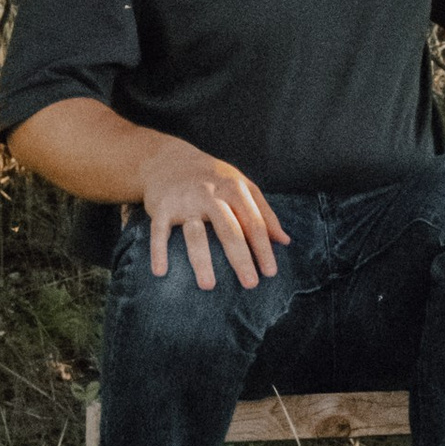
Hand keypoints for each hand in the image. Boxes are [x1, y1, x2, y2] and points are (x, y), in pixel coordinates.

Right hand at [134, 133, 288, 289]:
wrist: (169, 159)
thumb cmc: (213, 179)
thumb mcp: (242, 186)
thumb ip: (264, 213)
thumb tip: (285, 241)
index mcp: (234, 189)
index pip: (254, 222)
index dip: (264, 248)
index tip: (270, 272)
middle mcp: (210, 194)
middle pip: (229, 230)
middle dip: (241, 258)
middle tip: (250, 284)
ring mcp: (185, 200)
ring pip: (195, 234)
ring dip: (201, 260)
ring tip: (209, 286)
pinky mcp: (162, 207)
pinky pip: (160, 231)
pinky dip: (158, 251)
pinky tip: (160, 272)